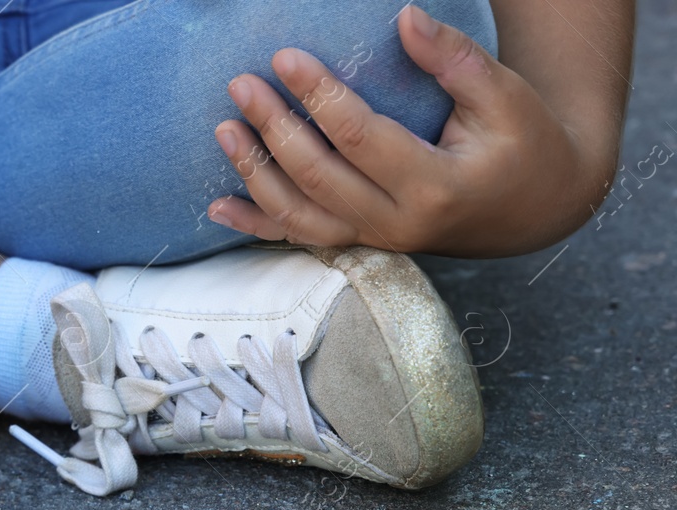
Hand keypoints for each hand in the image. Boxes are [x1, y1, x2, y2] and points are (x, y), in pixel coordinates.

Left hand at [209, 4, 597, 256]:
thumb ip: (455, 59)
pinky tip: (218, 205)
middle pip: (319, 178)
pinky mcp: (361, 243)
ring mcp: (376, 240)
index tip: (285, 57)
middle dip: (275, 129)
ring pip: (300, 216)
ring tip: (224, 129)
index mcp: (436, 185)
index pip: (361, 138)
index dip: (319, 96)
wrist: (533, 208)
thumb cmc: (523, 143)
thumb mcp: (506, 96)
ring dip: (255, 175)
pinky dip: (257, 224)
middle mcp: (398, 222)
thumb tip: (404, 18)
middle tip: (241, 83)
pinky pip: (301, 238)